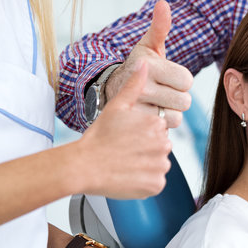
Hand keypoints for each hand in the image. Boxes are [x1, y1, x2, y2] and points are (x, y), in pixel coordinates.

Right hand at [75, 61, 171, 198]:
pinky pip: (154, 182)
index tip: (126, 138)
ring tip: (124, 162)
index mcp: (156, 124)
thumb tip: (144, 62)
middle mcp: (163, 144)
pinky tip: (127, 174)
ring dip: (145, 165)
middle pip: (160, 147)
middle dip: (146, 149)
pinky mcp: (156, 185)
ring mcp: (160, 166)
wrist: (84, 166)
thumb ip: (134, 84)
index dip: (141, 134)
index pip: (158, 129)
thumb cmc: (98, 136)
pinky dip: (143, 181)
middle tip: (124, 150)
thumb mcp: (116, 106)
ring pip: (158, 164)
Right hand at [104, 0, 192, 128]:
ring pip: (177, 116)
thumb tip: (163, 4)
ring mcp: (139, 109)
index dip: (181, 79)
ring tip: (157, 102)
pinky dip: (164, 123)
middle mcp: (143, 87)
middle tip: (163, 90)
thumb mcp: (148, 46)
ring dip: (171, 110)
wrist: (112, 91)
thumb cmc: (139, 66)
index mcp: (149, 66)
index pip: (187, 80)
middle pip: (185, 101)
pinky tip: (152, 113)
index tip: (168, 76)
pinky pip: (168, 128)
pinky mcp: (139, 126)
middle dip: (177, 96)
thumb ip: (160, 27)